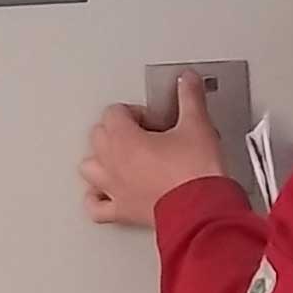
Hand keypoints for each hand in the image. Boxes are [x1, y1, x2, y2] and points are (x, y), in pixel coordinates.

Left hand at [79, 74, 230, 225]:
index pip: (114, 113)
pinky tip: (106, 194)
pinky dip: (97, 199)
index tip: (153, 119)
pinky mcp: (123, 212)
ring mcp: (115, 189)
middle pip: (98, 136)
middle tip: (143, 133)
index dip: (134, 112)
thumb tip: (186, 81)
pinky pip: (95, 207)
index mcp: (124, 139)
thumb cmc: (196, 173)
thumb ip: (189, 98)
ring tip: (121, 157)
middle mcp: (112, 164)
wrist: (203, 210)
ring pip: (89, 168)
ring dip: (101, 160)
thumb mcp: (197, 126)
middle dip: (117, 131)